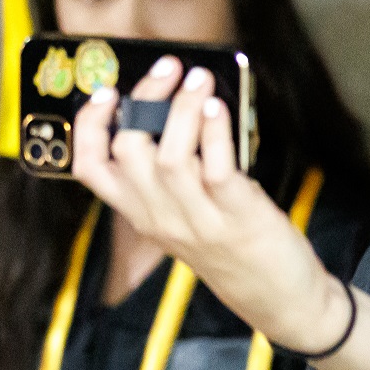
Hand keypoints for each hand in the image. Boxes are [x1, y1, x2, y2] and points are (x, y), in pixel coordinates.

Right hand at [72, 56, 349, 352]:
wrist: (281, 300)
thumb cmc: (235, 249)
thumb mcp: (188, 218)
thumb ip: (174, 177)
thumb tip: (176, 109)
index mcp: (142, 215)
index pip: (90, 169)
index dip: (88, 126)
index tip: (106, 92)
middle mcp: (162, 218)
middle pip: (127, 151)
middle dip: (145, 98)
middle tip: (170, 68)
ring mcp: (198, 221)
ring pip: (169, 156)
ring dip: (183, 108)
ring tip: (199, 80)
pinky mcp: (238, 218)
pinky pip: (216, 169)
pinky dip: (215, 133)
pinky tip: (219, 109)